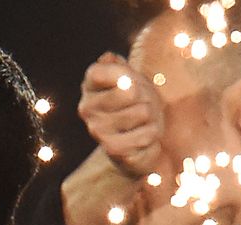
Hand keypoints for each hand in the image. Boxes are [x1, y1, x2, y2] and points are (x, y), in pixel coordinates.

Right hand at [78, 53, 165, 179]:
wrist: (135, 140)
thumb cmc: (134, 102)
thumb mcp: (129, 76)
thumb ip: (117, 64)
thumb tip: (108, 58)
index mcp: (89, 85)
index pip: (104, 71)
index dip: (126, 74)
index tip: (131, 81)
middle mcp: (87, 108)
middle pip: (131, 91)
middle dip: (145, 96)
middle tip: (141, 103)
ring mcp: (98, 131)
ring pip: (143, 112)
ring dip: (152, 116)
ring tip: (144, 121)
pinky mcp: (114, 151)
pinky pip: (148, 135)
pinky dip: (153, 135)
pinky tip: (143, 138)